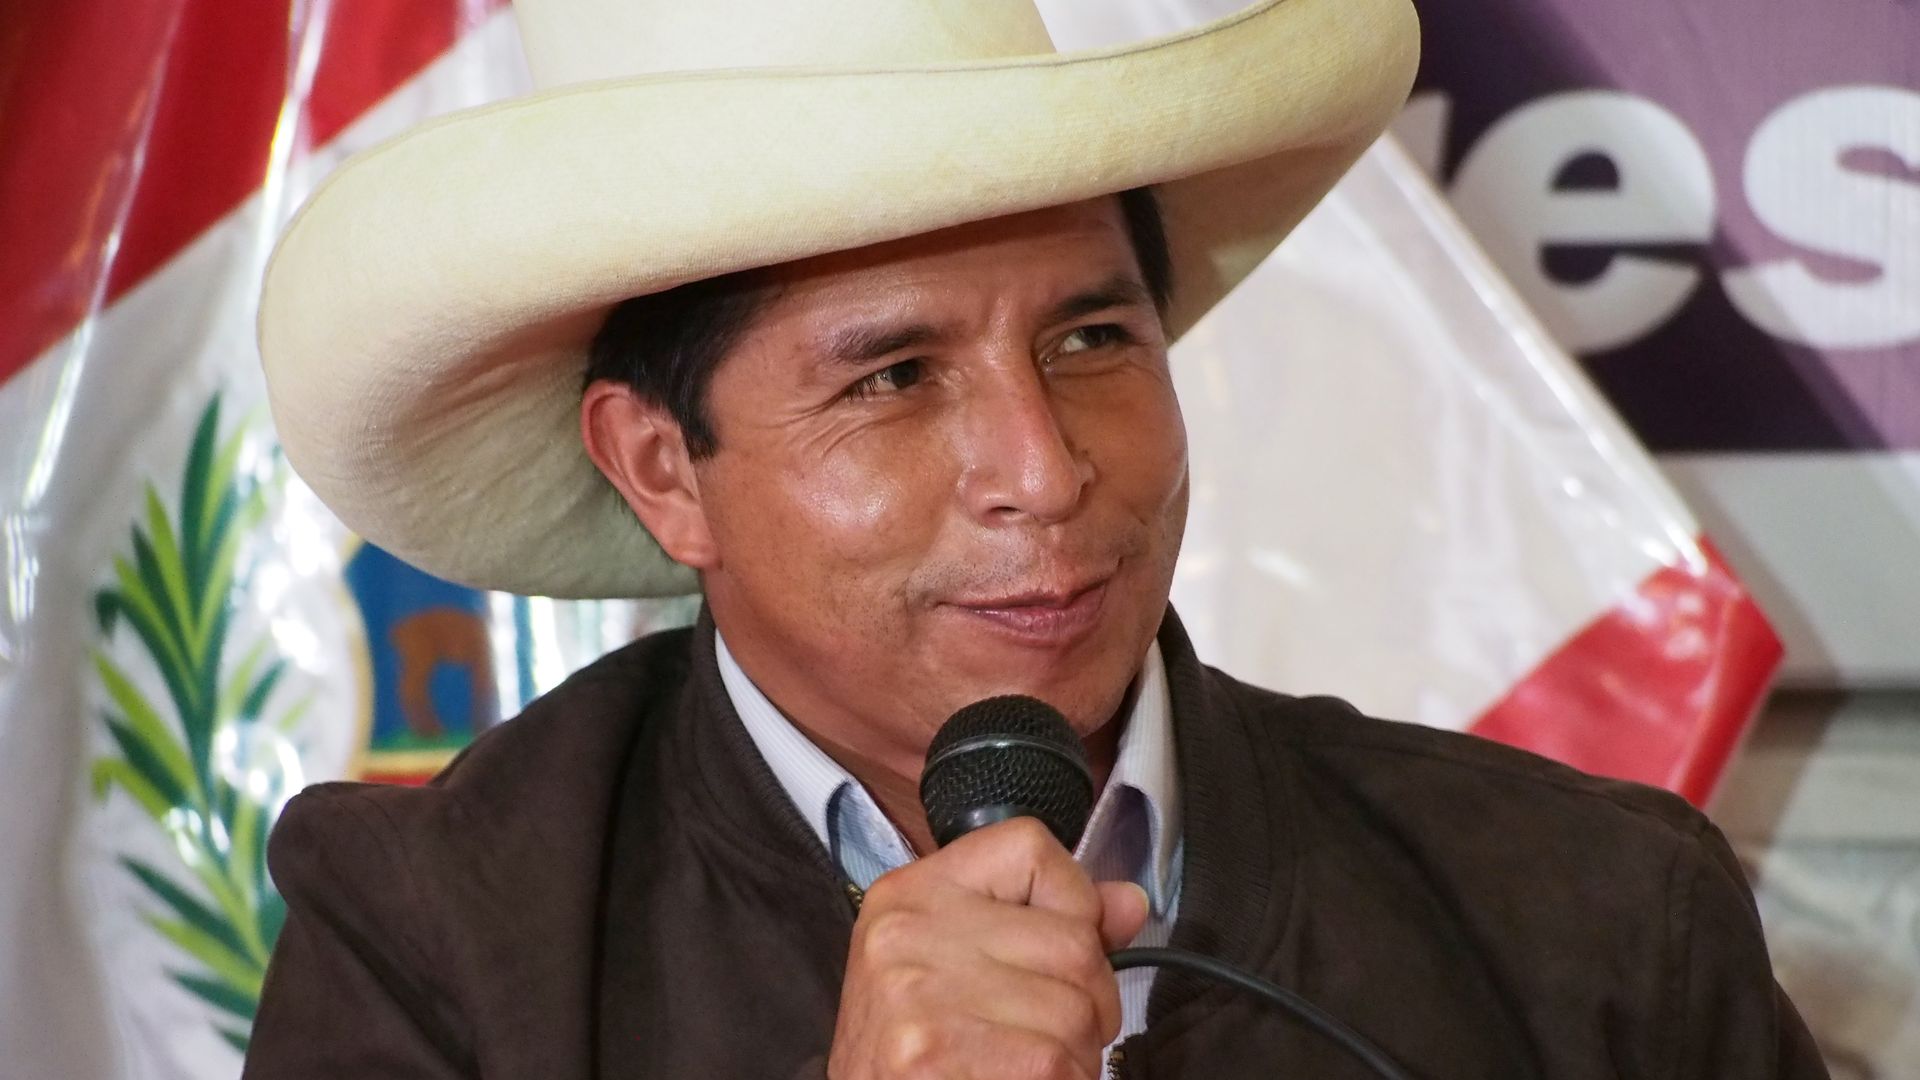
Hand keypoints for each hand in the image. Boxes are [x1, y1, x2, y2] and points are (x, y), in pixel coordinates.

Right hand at [825, 817, 1150, 1079]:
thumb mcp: (951, 961)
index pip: (1030, 847)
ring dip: (1074, 1055)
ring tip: (1022, 1063)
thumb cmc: (907, 1045)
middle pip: (1074, 943)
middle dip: (1086, 1002)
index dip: (1072, 900)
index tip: (1056, 948)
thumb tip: (1128, 902)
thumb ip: (1046, 922)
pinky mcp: (934, 1055)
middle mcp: (909, 933)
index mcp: (913, 892)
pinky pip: (1056, 1063)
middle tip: (1042, 1032)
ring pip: (1077, 1013)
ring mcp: (919, 994)